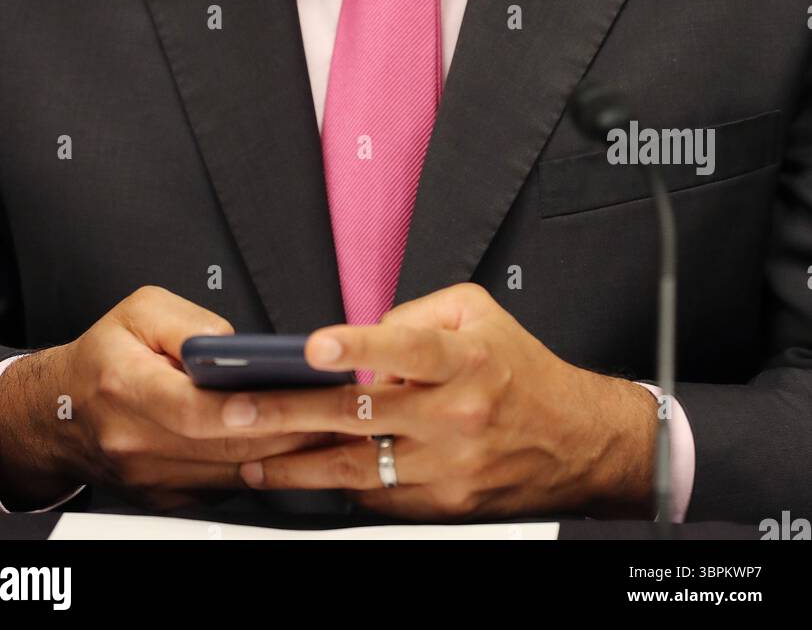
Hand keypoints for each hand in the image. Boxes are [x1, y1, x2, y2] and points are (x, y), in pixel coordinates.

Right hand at [0, 286, 335, 510]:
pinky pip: (225, 485)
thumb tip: (236, 344)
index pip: (189, 409)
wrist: (60, 413)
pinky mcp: (167, 498)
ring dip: (283, 452)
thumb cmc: (104, 355)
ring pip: (230, 471)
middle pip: (222, 444)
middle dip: (284, 427)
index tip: (277, 395)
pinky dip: (261, 465)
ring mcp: (151, 479)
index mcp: (125, 388)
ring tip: (328, 425)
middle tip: (332, 409)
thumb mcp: (140, 311)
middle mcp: (136, 443)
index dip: (237, 407)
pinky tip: (293, 445)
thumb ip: (190, 321)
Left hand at [221, 283, 656, 520]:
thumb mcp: (478, 312)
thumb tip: (364, 334)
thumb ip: (417, 313)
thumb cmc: (520, 371)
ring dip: (298, 465)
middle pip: (362, 415)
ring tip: (251, 459)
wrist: (575, 439)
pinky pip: (381, 497)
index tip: (315, 347)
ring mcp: (448, 463)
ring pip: (359, 468)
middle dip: (292, 413)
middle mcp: (455, 412)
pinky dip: (342, 487)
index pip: (409, 347)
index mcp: (466, 358)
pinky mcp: (444, 501)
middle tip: (240, 410)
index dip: (360, 347)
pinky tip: (305, 477)